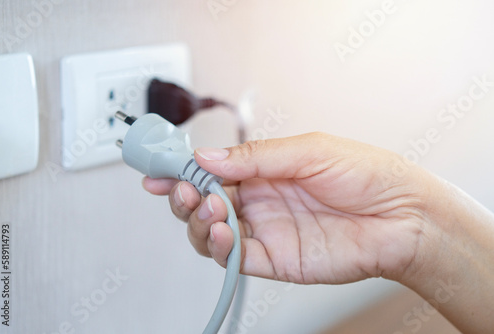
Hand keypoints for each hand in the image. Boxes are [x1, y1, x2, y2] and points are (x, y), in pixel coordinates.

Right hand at [143, 132, 431, 283]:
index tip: (157, 166)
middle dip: (183, 195)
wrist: (403, 216)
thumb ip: (254, 157)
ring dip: (199, 221)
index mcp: (263, 170)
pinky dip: (220, 249)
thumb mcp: (308, 151)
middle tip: (180, 187)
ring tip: (209, 208)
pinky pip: (234, 260)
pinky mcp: (274, 260)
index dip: (182, 168)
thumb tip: (206, 155)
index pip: (211, 169)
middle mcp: (258, 201)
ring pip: (210, 233)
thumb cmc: (367, 175)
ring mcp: (264, 232)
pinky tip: (224, 233)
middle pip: (203, 202)